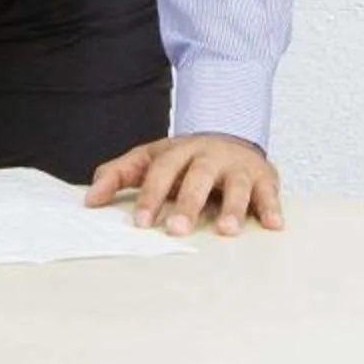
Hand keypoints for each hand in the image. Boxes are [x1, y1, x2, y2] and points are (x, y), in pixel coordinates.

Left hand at [86, 133, 283, 235]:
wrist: (229, 133)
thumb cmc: (184, 159)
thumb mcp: (150, 158)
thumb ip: (119, 174)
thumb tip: (90, 199)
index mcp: (179, 150)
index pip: (161, 170)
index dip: (150, 195)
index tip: (140, 222)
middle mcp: (209, 155)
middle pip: (198, 176)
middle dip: (188, 203)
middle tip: (176, 230)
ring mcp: (237, 166)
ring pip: (236, 184)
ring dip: (233, 207)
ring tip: (227, 231)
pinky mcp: (263, 176)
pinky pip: (268, 192)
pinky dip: (272, 207)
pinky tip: (273, 225)